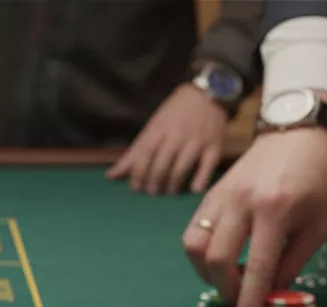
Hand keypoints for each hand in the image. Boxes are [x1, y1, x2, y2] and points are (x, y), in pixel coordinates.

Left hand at [109, 84, 229, 194]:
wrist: (208, 93)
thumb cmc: (175, 114)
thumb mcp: (153, 127)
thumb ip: (134, 153)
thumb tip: (111, 176)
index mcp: (159, 130)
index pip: (144, 155)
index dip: (138, 174)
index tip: (136, 187)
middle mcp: (177, 135)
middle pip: (162, 164)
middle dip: (154, 182)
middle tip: (152, 192)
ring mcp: (197, 141)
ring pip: (182, 167)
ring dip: (173, 184)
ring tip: (169, 191)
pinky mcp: (215, 146)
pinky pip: (207, 166)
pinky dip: (200, 179)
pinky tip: (193, 189)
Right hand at [183, 128, 326, 306]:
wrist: (297, 134)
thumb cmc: (316, 180)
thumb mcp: (317, 225)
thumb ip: (292, 263)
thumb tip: (268, 295)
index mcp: (276, 210)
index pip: (258, 266)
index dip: (249, 301)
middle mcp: (243, 202)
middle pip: (216, 259)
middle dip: (224, 290)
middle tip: (237, 301)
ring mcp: (222, 196)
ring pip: (194, 245)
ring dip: (206, 273)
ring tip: (225, 279)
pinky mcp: (210, 193)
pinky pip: (193, 231)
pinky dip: (201, 254)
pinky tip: (219, 259)